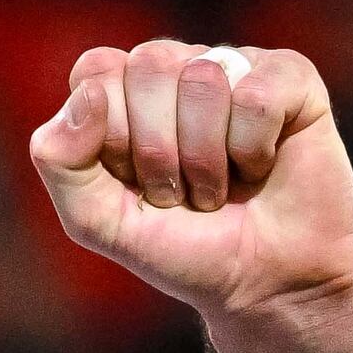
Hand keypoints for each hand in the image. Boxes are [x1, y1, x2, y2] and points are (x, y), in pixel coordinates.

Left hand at [29, 41, 352, 330]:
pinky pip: (256, 96)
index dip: (112, 137)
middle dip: (159, 151)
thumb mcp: (98, 221)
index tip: (134, 183)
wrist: (262, 285)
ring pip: (204, 79)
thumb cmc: (180, 249)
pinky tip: (260, 168)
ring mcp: (235, 67)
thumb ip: (62, 162)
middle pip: (149, 67)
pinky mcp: (290, 77)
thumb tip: (89, 94)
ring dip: (207, 159)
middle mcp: (179, 68)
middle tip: (180, 191)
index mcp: (125, 90)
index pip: (97, 71)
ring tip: (220, 187)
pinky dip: (253, 151)